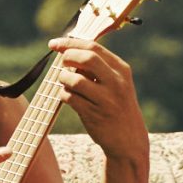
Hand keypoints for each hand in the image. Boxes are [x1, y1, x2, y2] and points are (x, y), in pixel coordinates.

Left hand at [48, 36, 148, 164]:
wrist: (129, 139)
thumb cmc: (116, 107)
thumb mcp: (116, 83)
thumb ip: (98, 68)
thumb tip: (68, 51)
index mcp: (121, 69)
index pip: (94, 47)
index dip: (70, 43)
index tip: (54, 44)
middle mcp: (116, 82)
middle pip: (87, 58)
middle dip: (67, 57)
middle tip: (60, 63)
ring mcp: (106, 99)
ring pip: (75, 79)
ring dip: (63, 78)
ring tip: (64, 82)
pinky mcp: (94, 114)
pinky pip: (70, 98)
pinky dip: (63, 94)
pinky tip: (67, 96)